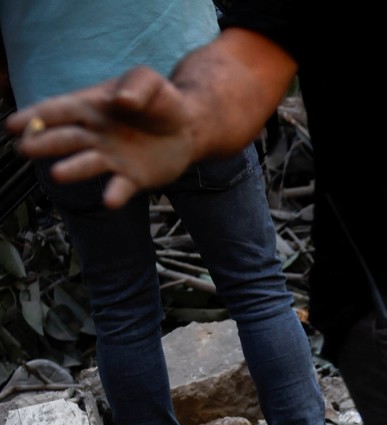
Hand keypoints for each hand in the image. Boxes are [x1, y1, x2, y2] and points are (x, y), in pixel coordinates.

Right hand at [8, 66, 197, 208]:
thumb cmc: (160, 100)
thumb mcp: (148, 81)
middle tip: (24, 149)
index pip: (57, 111)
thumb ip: (136, 86)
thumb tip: (121, 100)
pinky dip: (114, 194)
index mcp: (90, 108)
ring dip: (72, 170)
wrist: (189, 126)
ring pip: (86, 164)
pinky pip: (120, 187)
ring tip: (57, 175)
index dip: (34, 117)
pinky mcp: (132, 178)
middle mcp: (95, 135)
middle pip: (64, 138)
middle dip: (43, 143)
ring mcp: (111, 158)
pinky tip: (110, 201)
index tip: (12, 125)